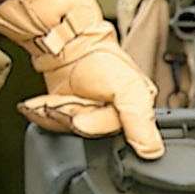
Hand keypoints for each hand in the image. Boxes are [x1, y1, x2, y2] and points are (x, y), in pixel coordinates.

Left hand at [0, 0, 162, 157]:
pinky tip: (44, 102)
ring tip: (54, 98)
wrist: (65, 41)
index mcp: (135, 113)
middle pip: (87, 133)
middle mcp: (112, 117)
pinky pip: (51, 126)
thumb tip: (152, 152)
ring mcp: (87, 116)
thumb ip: (139, 120)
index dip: (94, 126)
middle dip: (71, 116)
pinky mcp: (66, 114)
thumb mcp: (127, 88)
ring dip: (54, 113)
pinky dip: (42, 114)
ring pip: (67, 131)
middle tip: (68, 99)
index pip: (113, 138)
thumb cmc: (99, 57)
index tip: (79, 114)